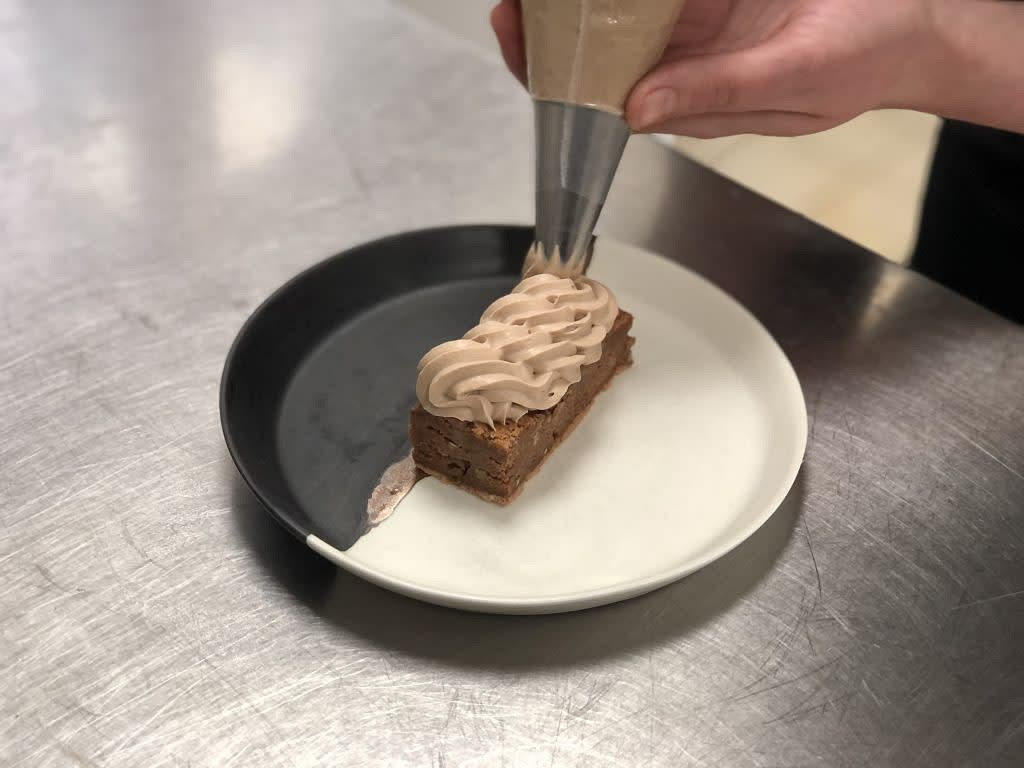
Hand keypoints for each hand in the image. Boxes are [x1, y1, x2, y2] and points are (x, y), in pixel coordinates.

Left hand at [491, 0, 945, 136]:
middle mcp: (683, 65)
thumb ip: (716, 93)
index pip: (599, 98)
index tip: (514, 31)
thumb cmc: (865, 60)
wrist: (918, 25)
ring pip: (620, 10)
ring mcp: (695, 25)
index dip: (548, 71)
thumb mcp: (794, 78)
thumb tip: (635, 113)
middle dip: (548, 22)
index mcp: (691, 101)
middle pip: (597, 51)